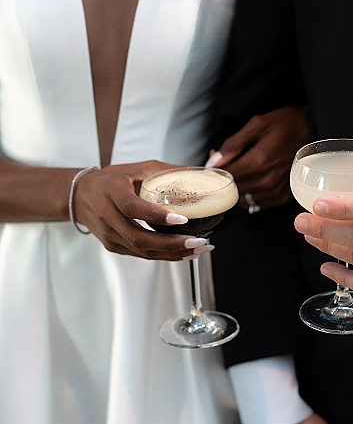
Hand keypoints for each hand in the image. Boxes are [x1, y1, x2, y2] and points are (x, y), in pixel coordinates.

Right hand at [74, 160, 213, 259]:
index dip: (157, 216)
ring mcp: (109, 235)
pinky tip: (184, 253)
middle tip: (198, 242)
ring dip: (173, 254)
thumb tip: (201, 174)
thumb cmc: (113, 180)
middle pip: (139, 237)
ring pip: (143, 251)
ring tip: (198, 249)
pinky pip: (141, 254)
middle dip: (172, 244)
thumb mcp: (137, 168)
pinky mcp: (113, 246)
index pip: (132, 207)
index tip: (181, 219)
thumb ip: (166, 172)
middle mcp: (107, 215)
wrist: (81, 197)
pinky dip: (164, 256)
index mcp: (112, 190)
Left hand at [206, 106, 313, 209]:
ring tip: (239, 174)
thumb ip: (233, 144)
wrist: (314, 129)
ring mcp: (277, 190)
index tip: (214, 163)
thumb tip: (213, 161)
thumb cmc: (286, 124)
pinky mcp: (284, 197)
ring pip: (243, 200)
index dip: (216, 170)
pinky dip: (249, 196)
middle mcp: (268, 180)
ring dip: (236, 189)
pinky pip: (257, 204)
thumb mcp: (257, 124)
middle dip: (225, 179)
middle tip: (226, 165)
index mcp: (259, 161)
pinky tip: (250, 183)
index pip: (227, 175)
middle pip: (234, 189)